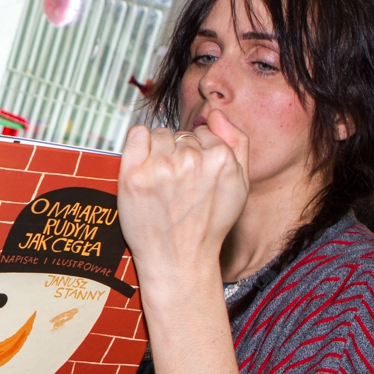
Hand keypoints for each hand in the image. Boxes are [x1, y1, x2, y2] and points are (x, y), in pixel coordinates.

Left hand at [118, 110, 249, 312]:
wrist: (179, 261)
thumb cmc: (208, 225)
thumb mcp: (240, 185)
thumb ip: (238, 143)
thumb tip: (217, 113)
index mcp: (220, 159)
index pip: (202, 133)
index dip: (198, 153)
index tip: (193, 176)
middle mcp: (190, 160)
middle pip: (180, 135)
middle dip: (179, 154)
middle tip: (178, 185)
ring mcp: (160, 167)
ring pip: (159, 134)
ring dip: (159, 151)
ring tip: (162, 182)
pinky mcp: (133, 175)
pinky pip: (136, 135)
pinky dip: (138, 144)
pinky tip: (145, 168)